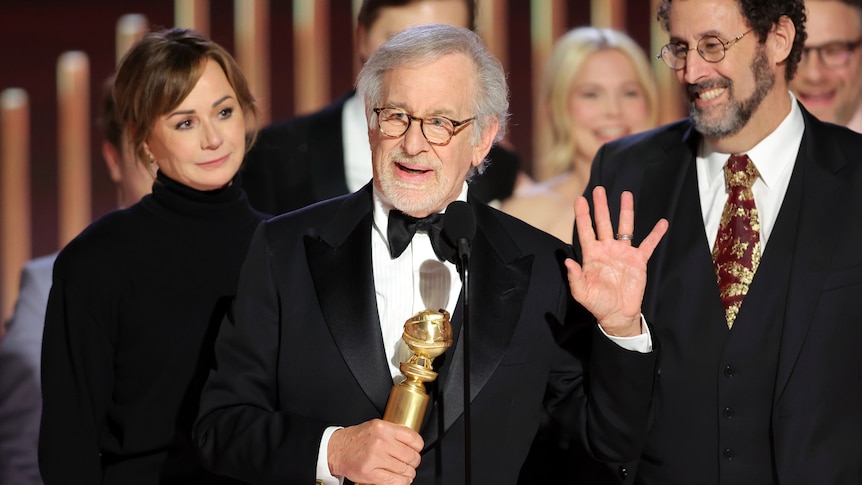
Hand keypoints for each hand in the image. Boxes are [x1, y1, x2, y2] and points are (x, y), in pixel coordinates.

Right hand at [328, 419, 423, 483]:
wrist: (336, 450)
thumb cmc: (356, 439)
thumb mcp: (376, 427)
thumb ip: (393, 432)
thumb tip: (413, 443)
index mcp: (383, 428)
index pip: (413, 438)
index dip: (418, 447)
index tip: (416, 450)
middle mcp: (380, 442)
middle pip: (411, 456)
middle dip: (414, 462)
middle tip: (411, 463)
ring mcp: (375, 458)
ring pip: (405, 470)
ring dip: (409, 474)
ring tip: (405, 472)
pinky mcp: (370, 473)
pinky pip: (395, 481)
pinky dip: (401, 482)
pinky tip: (400, 479)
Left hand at [566, 186, 667, 336]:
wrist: (617, 314)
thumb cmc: (597, 303)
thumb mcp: (582, 293)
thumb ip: (575, 277)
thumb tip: (568, 262)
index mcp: (592, 255)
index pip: (586, 231)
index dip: (583, 216)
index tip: (580, 199)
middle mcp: (607, 249)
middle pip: (604, 223)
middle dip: (601, 206)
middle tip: (599, 189)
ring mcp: (623, 253)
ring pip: (625, 227)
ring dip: (626, 211)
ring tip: (626, 194)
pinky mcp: (638, 261)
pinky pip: (648, 244)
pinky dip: (656, 234)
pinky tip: (662, 223)